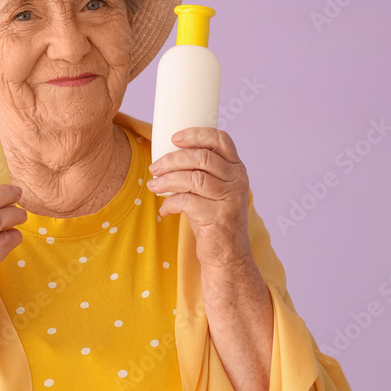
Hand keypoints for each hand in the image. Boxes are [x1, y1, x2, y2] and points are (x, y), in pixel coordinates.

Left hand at [147, 128, 252, 270]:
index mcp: (236, 168)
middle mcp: (237, 180)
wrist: (227, 255)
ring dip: (167, 180)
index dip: (196, 134)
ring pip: (193, 178)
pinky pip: (187, 201)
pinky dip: (170, 202)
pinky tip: (165, 209)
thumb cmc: (213, 219)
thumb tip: (166, 156)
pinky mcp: (218, 217)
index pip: (221, 140)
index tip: (174, 138)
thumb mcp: (212, 190)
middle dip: (172, 159)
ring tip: (153, 186)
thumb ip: (199, 171)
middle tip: (154, 167)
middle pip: (202, 157)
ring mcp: (229, 199)